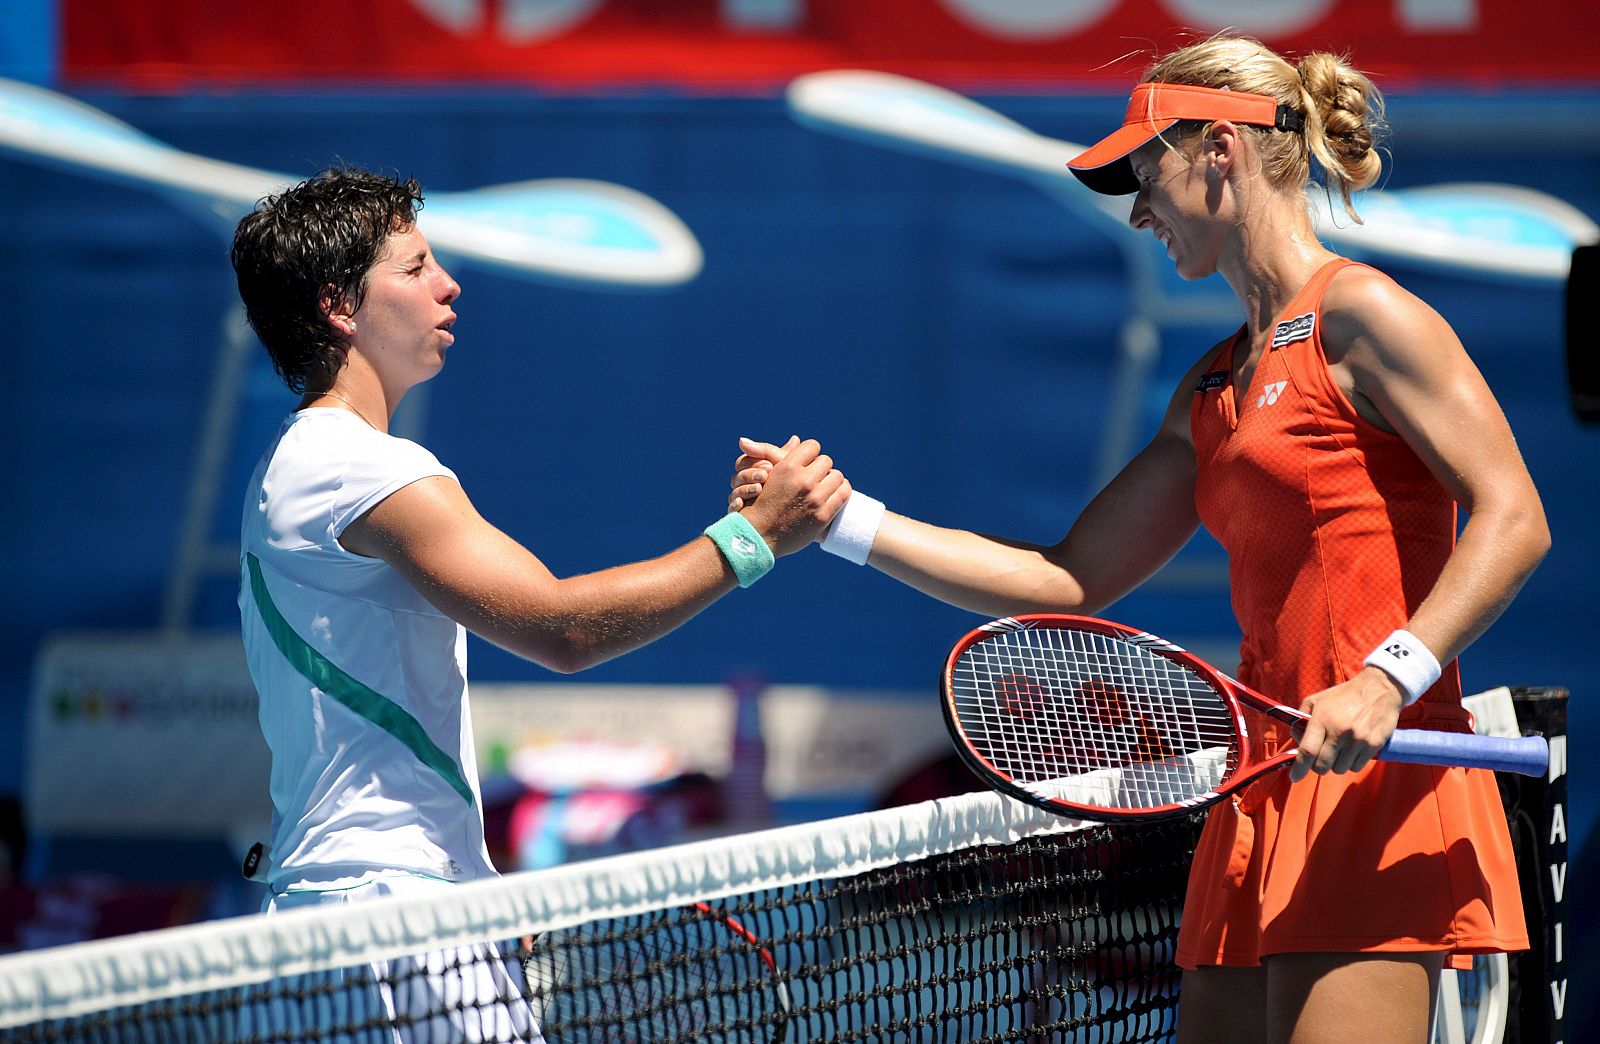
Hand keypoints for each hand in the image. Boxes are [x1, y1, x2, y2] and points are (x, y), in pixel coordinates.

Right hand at [728, 436, 789, 512]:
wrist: (785, 523)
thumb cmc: (788, 492)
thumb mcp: (787, 471)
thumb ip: (787, 457)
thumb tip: (796, 438)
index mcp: (751, 471)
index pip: (743, 461)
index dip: (754, 462)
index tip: (770, 466)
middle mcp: (743, 485)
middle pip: (737, 475)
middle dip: (750, 474)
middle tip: (765, 475)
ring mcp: (739, 499)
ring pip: (734, 490)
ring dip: (745, 488)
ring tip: (758, 488)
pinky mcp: (738, 515)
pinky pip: (731, 508)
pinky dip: (735, 504)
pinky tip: (742, 504)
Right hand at [738, 437, 849, 556]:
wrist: (758, 535)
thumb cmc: (761, 502)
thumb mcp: (767, 475)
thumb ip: (781, 454)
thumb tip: (796, 438)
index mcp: (788, 467)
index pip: (812, 446)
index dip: (809, 454)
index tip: (806, 463)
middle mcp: (803, 481)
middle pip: (826, 461)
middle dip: (820, 468)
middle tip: (814, 477)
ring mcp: (814, 499)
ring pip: (837, 476)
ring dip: (831, 480)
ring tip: (823, 487)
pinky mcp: (823, 516)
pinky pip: (844, 493)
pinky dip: (840, 491)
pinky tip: (832, 495)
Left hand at [1288, 667, 1405, 781]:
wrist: (1379, 689)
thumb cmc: (1344, 695)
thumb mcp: (1317, 700)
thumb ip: (1302, 718)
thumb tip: (1296, 739)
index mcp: (1322, 719)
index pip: (1308, 750)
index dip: (1299, 768)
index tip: (1294, 778)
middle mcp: (1339, 731)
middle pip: (1322, 765)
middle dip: (1319, 766)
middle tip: (1323, 758)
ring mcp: (1357, 740)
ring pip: (1339, 769)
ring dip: (1337, 764)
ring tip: (1341, 749)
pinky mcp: (1373, 745)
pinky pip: (1356, 767)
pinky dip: (1352, 763)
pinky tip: (1353, 750)